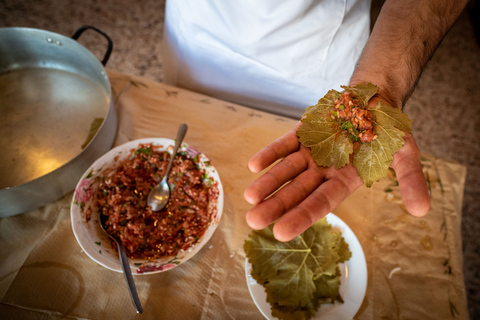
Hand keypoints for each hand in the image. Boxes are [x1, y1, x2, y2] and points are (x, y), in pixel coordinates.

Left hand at [244, 121, 429, 241]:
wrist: (374, 99)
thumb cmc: (388, 129)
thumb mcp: (405, 154)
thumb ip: (410, 180)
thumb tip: (423, 212)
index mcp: (346, 180)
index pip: (322, 203)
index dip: (302, 217)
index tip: (281, 232)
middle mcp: (324, 171)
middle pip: (297, 192)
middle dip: (276, 206)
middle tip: (254, 221)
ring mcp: (311, 153)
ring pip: (286, 171)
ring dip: (268, 183)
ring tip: (250, 198)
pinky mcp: (302, 134)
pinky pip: (284, 145)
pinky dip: (270, 153)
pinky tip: (253, 165)